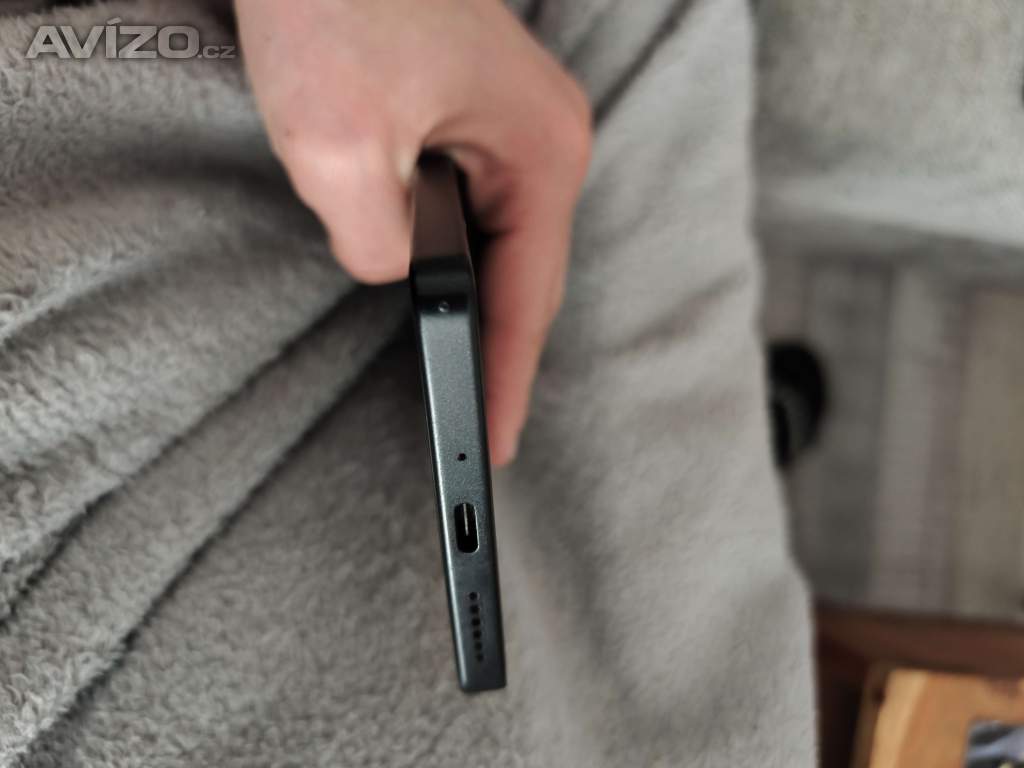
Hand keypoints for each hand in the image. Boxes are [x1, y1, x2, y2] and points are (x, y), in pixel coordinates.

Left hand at [236, 0, 591, 465]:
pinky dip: (451, 258)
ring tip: (459, 379)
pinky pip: (471, 211)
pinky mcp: (468, 116)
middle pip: (524, 276)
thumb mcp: (339, 142)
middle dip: (497, 352)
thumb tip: (393, 272)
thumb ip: (378, 240)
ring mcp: (508, 126)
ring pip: (496, 245)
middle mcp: (540, 140)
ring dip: (472, 304)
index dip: (507, 379)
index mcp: (539, 151)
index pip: (530, 297)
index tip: (489, 444)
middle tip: (472, 428)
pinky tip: (434, 291)